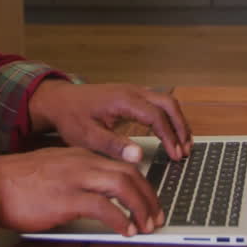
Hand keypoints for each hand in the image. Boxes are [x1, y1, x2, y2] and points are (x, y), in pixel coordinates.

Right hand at [0, 148, 164, 235]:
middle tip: (156, 216)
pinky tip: (125, 231)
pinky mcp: (65, 198)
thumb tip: (94, 196)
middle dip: (148, 196)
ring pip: (122, 185)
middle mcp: (82, 163)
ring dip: (140, 207)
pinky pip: (103, 206)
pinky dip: (119, 219)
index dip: (141, 184)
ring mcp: (74, 178)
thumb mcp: (53, 170)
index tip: (149, 201)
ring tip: (145, 225)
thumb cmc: (16, 181)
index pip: (122, 164)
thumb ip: (75, 176)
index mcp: (80, 156)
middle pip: (129, 173)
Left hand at [28, 82, 192, 162]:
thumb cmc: (72, 117)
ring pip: (166, 101)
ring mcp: (133, 91)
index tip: (175, 155)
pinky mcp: (132, 96)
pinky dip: (169, 117)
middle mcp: (132, 91)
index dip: (169, 136)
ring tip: (184, 145)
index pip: (156, 115)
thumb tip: (138, 156)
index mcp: (123, 100)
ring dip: (178, 121)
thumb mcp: (87, 136)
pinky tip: (171, 134)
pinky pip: (158, 103)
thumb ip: (113, 145)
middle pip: (168, 103)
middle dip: (181, 126)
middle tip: (186, 150)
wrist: (60, 100)